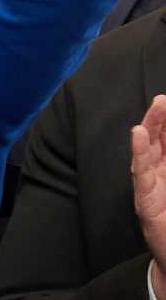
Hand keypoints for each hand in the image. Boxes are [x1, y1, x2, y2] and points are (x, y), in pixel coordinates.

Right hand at [128, 94, 165, 296]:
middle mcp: (159, 176)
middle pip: (157, 141)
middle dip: (161, 119)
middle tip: (164, 98)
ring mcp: (150, 187)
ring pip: (147, 151)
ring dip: (150, 128)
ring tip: (157, 107)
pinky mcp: (145, 201)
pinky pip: (140, 173)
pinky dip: (138, 152)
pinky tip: (137, 135)